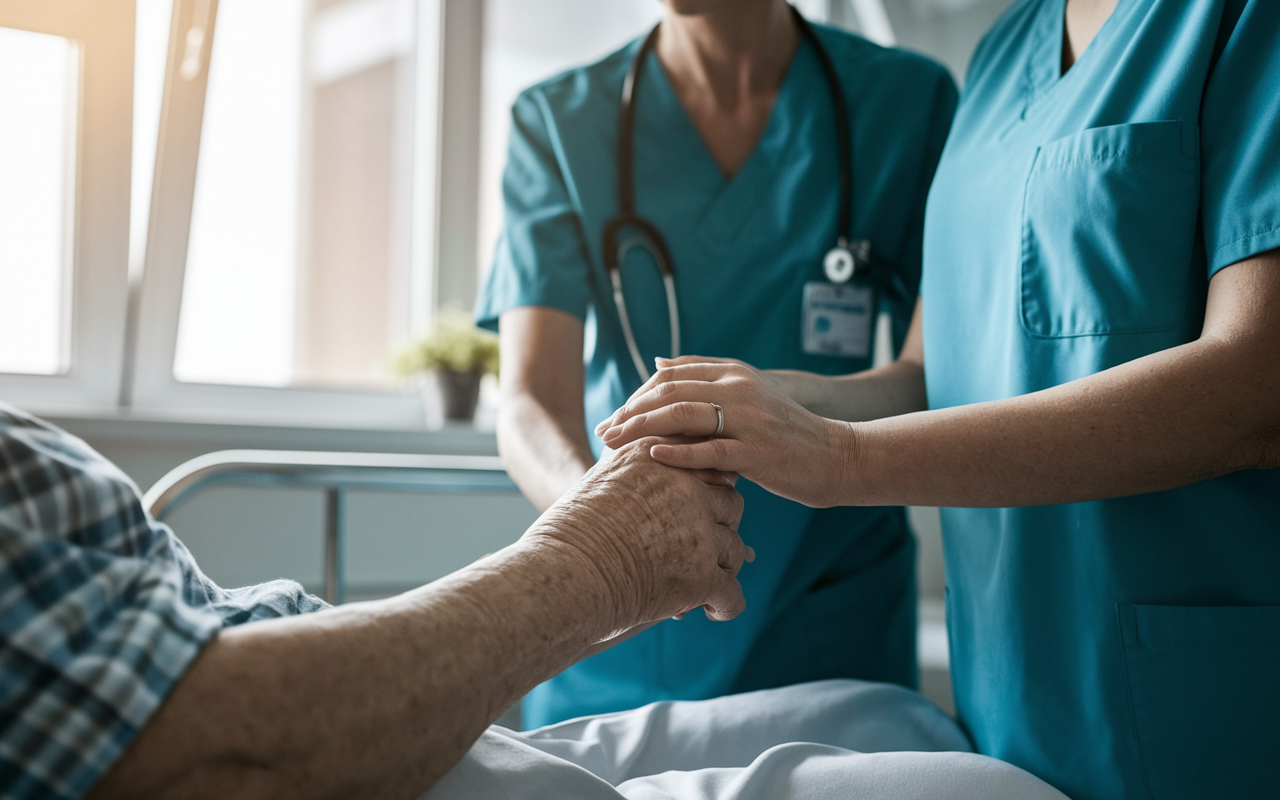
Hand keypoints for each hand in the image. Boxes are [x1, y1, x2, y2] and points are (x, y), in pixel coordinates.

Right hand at [523, 438, 752, 636]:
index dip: (706, 491)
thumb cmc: (565, 535)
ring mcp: (698, 531)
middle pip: (730, 502)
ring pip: (736, 548)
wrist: (556, 575)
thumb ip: (634, 479)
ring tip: (708, 585)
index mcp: (658, 456)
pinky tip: (713, 611)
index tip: (696, 511)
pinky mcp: (700, 576)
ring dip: (725, 567)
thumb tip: (655, 494)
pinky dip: (726, 605)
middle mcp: (685, 487)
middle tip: (706, 548)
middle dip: (722, 526)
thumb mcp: (599, 482)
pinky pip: (732, 593)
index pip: (705, 463)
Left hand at [594, 358, 854, 507]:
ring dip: (641, 429)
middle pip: (669, 392)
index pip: (670, 375)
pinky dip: (677, 452)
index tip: (615, 416)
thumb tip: (657, 362)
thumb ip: (704, 376)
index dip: (636, 394)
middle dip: (630, 411)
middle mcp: (739, 389)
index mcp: (734, 373)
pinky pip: (708, 450)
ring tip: (614, 444)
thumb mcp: (747, 393)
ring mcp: (748, 420)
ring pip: (682, 416)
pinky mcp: (756, 452)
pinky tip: (650, 456)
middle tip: (603, 432)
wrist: (837, 456)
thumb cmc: (786, 432)